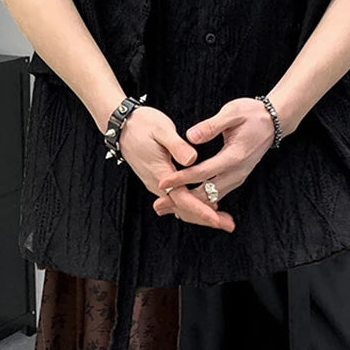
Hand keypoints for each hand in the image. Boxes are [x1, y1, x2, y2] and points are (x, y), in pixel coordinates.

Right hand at [118, 105, 235, 231]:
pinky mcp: (159, 179)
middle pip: (183, 209)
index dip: (202, 210)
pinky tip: (205, 204)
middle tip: (229, 225)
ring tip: (222, 219)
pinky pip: (177, 199)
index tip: (217, 219)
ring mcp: (157, 183)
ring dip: (201, 213)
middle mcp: (158, 184)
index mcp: (161, 173)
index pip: (183, 199)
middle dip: (206, 218)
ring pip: (180, 206)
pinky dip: (192, 205)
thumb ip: (177, 145)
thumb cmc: (142, 124)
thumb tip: (193, 159)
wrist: (121, 125)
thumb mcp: (161, 129)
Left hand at [152, 97, 274, 216]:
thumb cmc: (252, 114)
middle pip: (206, 194)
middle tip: (159, 204)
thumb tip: (190, 136)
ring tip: (168, 207)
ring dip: (190, 205)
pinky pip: (217, 195)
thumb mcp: (232, 113)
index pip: (202, 173)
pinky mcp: (237, 177)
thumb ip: (211, 125)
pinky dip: (201, 202)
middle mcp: (237, 172)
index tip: (163, 182)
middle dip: (182, 201)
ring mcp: (238, 177)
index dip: (181, 179)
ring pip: (212, 199)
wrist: (274, 122)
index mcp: (234, 156)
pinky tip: (187, 203)